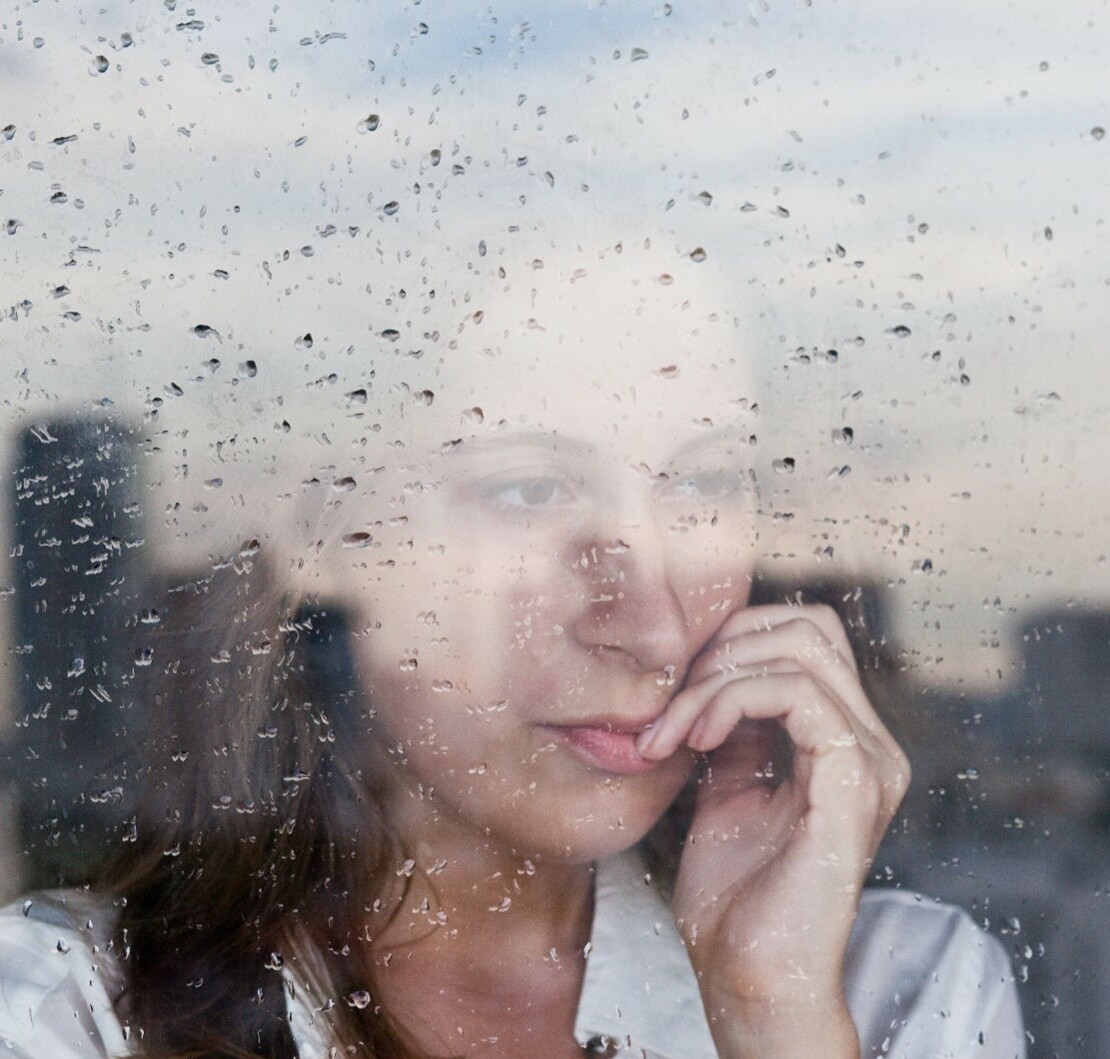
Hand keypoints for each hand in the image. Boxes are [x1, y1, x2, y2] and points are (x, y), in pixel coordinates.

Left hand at [636, 604, 909, 1056]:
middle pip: (808, 626)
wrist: (746, 977)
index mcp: (846, 740)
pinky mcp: (854, 783)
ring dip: (715, 678)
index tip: (675, 687)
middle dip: (722, 647)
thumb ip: (733, 723)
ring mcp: (871, 761)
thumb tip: (711, 664)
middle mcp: (872, 743)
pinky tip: (697, 738)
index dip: (734, 637)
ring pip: (798, 651)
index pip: (806, 633)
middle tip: (670, 703)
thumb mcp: (726, 782)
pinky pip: (796, 694)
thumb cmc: (733, 892)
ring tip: (673, 729)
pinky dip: (732, 699)